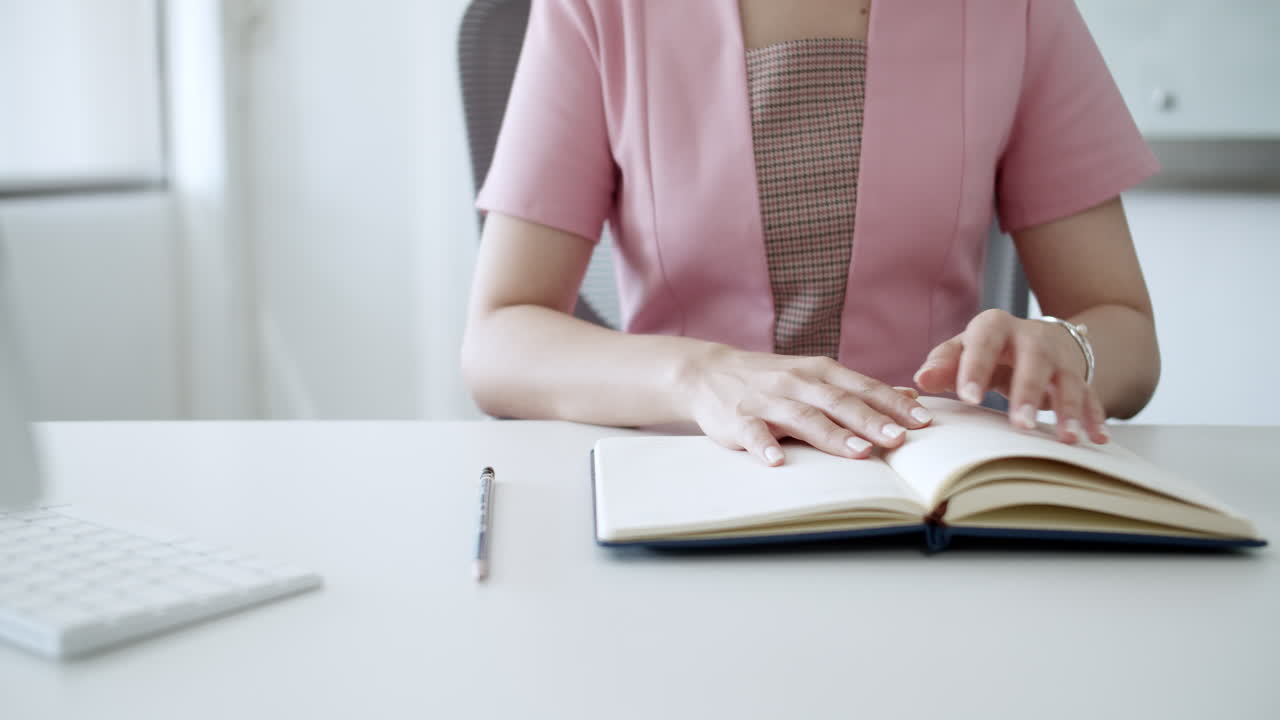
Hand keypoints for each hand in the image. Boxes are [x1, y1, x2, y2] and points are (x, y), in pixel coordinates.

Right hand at [684, 346, 934, 465]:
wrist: (708, 372)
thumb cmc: (772, 379)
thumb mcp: (815, 375)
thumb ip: (858, 389)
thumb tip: (909, 398)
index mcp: (819, 371)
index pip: (863, 387)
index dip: (893, 404)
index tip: (923, 422)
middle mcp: (796, 382)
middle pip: (838, 402)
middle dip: (871, 421)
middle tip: (899, 440)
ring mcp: (766, 400)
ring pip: (803, 417)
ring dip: (832, 435)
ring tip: (858, 453)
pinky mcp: (738, 418)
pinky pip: (752, 432)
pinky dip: (764, 446)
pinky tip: (777, 462)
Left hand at [913, 309, 1108, 444]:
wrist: (1034, 338)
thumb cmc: (988, 349)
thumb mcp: (962, 350)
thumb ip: (942, 364)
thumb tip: (921, 380)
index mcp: (995, 327)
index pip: (984, 342)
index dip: (976, 368)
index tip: (969, 397)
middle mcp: (1031, 337)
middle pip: (1034, 360)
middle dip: (1029, 391)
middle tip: (1021, 424)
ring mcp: (1059, 357)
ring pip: (1068, 380)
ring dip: (1069, 408)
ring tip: (1068, 438)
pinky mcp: (1078, 376)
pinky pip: (1091, 396)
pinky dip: (1094, 417)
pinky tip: (1097, 438)